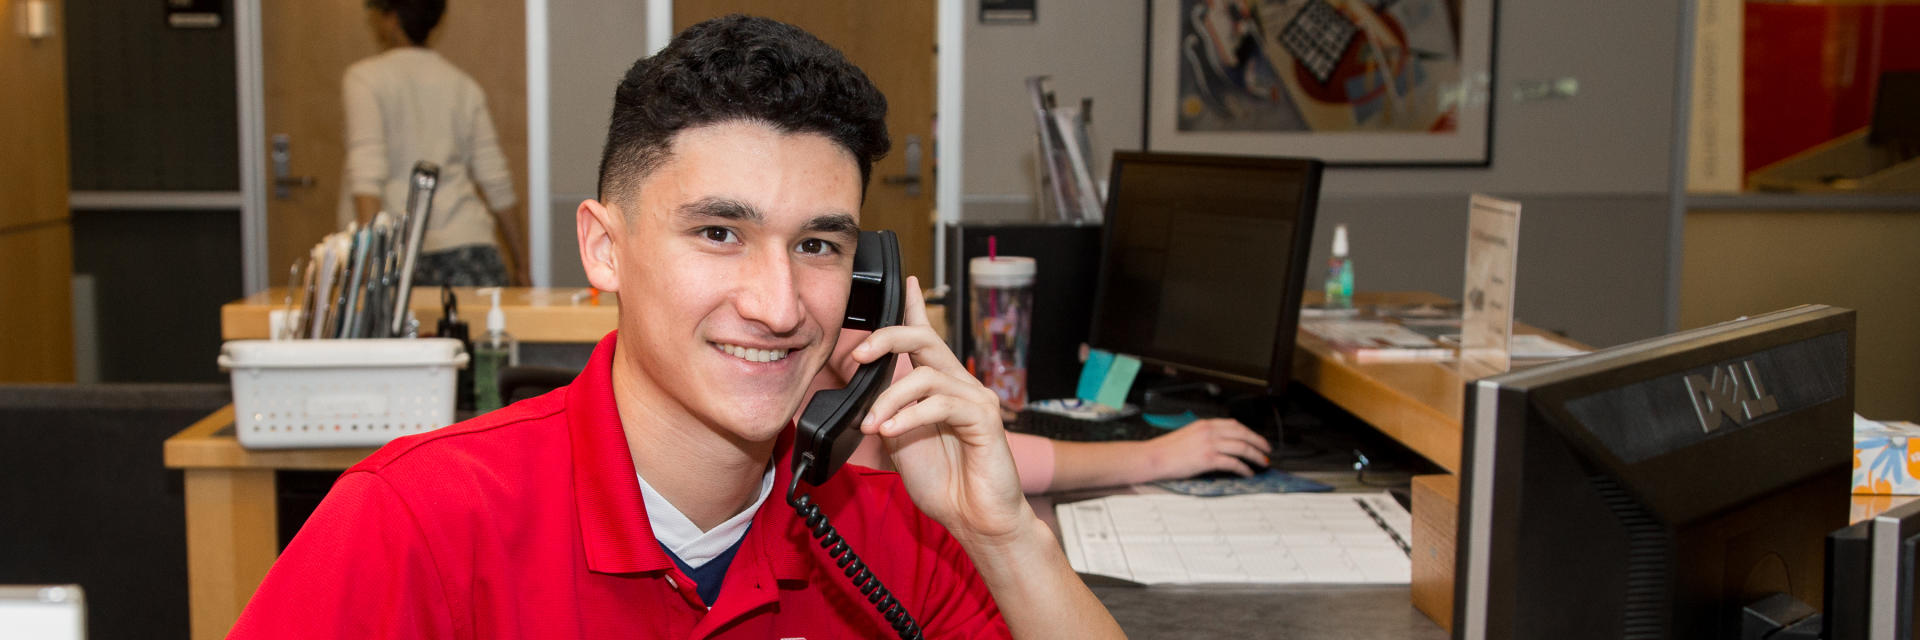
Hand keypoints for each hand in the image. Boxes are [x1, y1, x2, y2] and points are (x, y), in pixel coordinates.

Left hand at [852, 276, 1033, 545]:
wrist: (976, 518)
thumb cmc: (944, 482)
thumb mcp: (901, 440)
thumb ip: (889, 409)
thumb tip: (866, 388)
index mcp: (940, 386)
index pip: (925, 337)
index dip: (915, 307)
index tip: (906, 281)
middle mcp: (960, 385)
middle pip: (925, 340)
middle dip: (887, 339)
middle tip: (858, 356)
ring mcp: (975, 399)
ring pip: (926, 375)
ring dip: (889, 399)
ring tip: (871, 424)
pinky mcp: (984, 418)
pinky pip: (941, 403)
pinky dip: (909, 415)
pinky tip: (890, 430)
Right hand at [1145, 418, 1272, 477]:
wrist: (1153, 457)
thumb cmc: (1166, 450)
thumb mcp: (1188, 435)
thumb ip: (1205, 436)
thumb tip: (1221, 444)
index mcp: (1205, 424)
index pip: (1234, 424)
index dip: (1250, 432)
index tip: (1257, 439)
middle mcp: (1209, 431)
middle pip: (1243, 433)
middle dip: (1259, 442)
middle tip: (1267, 451)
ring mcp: (1209, 444)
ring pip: (1242, 447)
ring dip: (1256, 455)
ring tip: (1263, 462)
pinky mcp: (1208, 459)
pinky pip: (1233, 463)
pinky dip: (1244, 468)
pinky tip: (1248, 473)